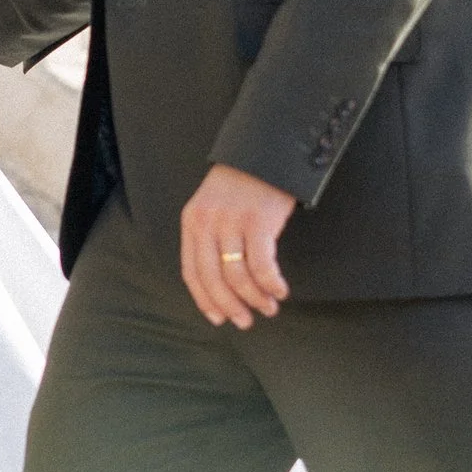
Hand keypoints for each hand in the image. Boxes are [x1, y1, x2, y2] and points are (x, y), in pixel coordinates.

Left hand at [180, 165, 297, 327]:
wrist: (265, 150)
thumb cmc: (243, 183)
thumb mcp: (214, 207)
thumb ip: (211, 238)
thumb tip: (222, 285)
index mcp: (192, 222)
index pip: (191, 272)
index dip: (205, 300)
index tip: (218, 318)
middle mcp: (207, 223)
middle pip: (213, 279)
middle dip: (230, 306)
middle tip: (245, 322)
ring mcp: (232, 222)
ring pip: (238, 276)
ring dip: (254, 299)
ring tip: (268, 308)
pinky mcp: (258, 222)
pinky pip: (261, 266)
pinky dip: (270, 284)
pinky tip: (279, 291)